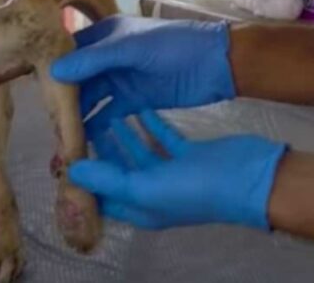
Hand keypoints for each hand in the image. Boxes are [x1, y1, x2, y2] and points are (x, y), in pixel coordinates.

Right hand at [50, 16, 235, 134]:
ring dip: (77, 115)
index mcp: (104, 35)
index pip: (70, 52)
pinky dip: (96, 125)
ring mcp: (120, 80)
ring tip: (60, 135)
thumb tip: (53, 72)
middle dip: (63, 98)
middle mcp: (107, 57)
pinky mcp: (133, 100)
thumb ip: (94, 59)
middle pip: (78, 79)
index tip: (33, 92)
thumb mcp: (131, 48)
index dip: (52, 70)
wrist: (216, 64)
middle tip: (45, 121)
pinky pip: (108, 114)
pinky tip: (82, 140)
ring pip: (91, 98)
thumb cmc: (173, 45)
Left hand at [69, 110, 286, 230]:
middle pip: (116, 169)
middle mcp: (151, 191)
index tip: (64, 147)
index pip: (101, 193)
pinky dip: (148, 122)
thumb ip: (108, 178)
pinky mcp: (187, 153)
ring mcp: (171, 172)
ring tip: (102, 109)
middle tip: (79, 120)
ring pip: (137, 151)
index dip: (83, 174)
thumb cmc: (195, 188)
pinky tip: (137, 105)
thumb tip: (72, 169)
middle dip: (98, 148)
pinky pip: (160, 136)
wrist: (250, 177)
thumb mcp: (146, 187)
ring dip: (121, 132)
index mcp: (139, 206)